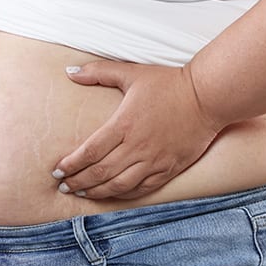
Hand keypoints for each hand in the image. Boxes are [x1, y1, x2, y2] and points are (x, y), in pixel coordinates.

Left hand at [52, 61, 222, 200]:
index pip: (90, 151)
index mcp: (124, 124)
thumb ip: (98, 72)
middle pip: (100, 172)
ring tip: (83, 194)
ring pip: (119, 185)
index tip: (58, 170)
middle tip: (64, 186)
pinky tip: (113, 194)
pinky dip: (124, 194)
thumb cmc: (168, 83)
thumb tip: (70, 72)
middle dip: (79, 182)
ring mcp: (154, 160)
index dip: (71, 164)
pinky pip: (143, 188)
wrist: (207, 96)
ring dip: (98, 192)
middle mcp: (137, 146)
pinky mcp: (169, 168)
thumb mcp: (131, 73)